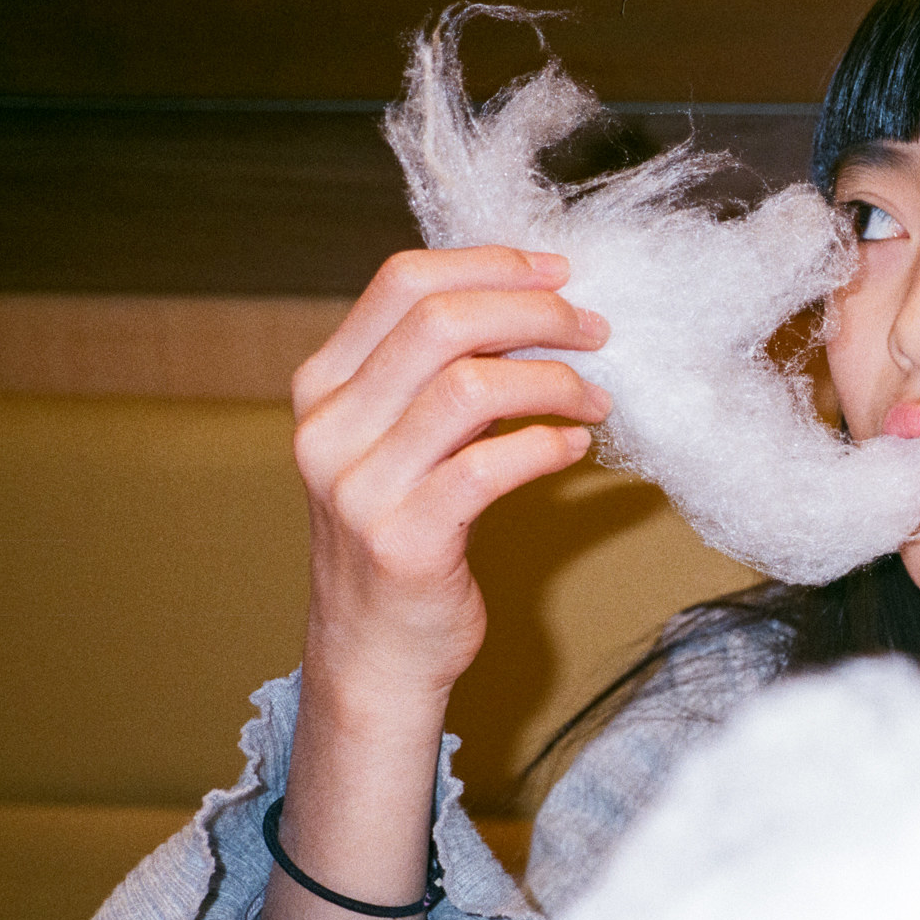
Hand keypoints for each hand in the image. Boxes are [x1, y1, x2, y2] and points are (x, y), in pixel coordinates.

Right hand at [263, 246, 610, 919]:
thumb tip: (530, 308)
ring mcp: (360, 486)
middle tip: (594, 330)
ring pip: (468, 386)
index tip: (558, 272)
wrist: (375, 654)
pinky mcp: (403, 541)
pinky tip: (575, 449)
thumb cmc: (404, 538)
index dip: (489, 264)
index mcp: (324, 387)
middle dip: (534, 314)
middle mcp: (329, 428)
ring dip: (551, 381)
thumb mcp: (397, 443)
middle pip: (440, 322)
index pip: (401, 282)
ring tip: (595, 400)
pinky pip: (488, 467)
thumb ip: (433, 378)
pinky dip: (545, 447)